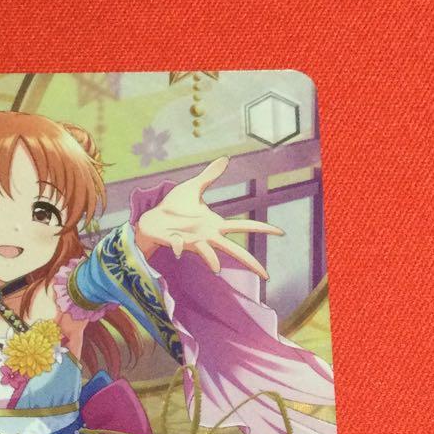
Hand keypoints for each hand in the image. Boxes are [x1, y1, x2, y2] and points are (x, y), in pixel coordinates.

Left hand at [134, 156, 281, 278]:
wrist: (152, 218)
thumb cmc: (174, 207)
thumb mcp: (193, 188)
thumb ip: (210, 175)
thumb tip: (226, 158)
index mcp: (215, 224)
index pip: (244, 226)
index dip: (263, 228)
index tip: (281, 232)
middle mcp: (208, 236)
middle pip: (234, 250)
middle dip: (250, 262)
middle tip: (267, 276)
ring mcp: (193, 242)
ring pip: (207, 254)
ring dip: (211, 260)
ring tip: (217, 270)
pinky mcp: (177, 242)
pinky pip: (179, 246)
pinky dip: (178, 246)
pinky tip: (176, 249)